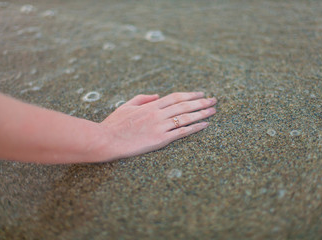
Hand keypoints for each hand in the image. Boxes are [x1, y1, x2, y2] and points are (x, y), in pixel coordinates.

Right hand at [99, 92, 216, 160]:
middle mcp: (158, 114)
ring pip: (186, 118)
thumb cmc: (114, 124)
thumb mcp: (126, 106)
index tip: (201, 93)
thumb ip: (142, 98)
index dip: (190, 94)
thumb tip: (157, 95)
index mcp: (151, 105)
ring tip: (213, 111)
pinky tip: (205, 125)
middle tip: (214, 100)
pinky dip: (195, 128)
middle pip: (185, 105)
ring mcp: (160, 127)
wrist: (107, 140)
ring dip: (202, 113)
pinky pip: (181, 133)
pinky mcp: (160, 140)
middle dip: (201, 102)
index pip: (176, 97)